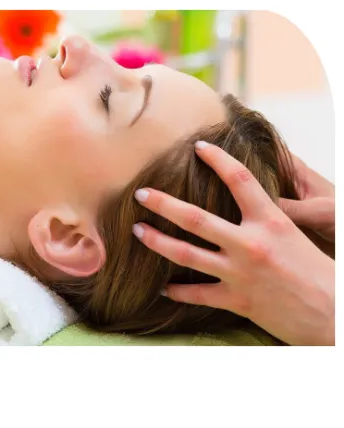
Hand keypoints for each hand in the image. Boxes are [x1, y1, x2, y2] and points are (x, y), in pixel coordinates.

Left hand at [133, 142, 334, 345]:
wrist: (334, 314)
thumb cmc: (317, 271)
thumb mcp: (292, 234)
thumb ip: (264, 219)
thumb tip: (241, 202)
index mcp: (270, 221)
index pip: (240, 179)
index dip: (218, 160)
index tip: (198, 147)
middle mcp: (250, 244)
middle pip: (195, 218)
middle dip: (163, 204)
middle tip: (141, 194)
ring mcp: (240, 273)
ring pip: (186, 254)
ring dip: (157, 241)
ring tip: (138, 231)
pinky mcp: (236, 300)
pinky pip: (197, 294)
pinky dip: (177, 291)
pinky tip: (163, 288)